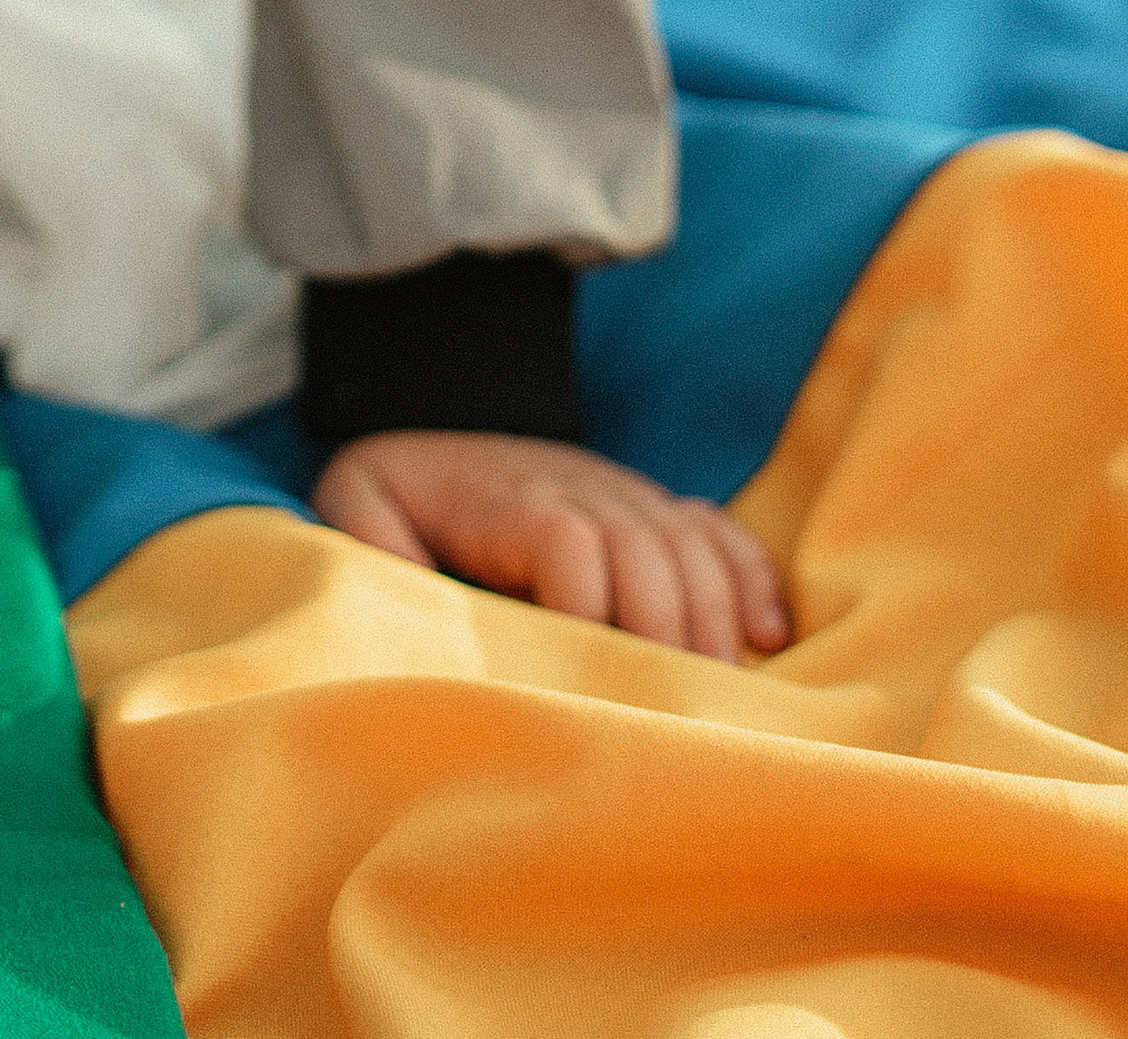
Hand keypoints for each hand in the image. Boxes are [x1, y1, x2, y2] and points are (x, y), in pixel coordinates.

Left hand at [310, 430, 790, 661]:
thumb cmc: (402, 489)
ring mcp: (624, 492)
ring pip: (690, 540)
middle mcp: (581, 488)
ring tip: (725, 692)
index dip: (587, 606)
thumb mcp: (358, 497)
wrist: (442, 417)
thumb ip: (368, 539)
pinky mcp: (652, 504)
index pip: (568, 540)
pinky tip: (769, 634)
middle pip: (645, 548)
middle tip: (676, 710)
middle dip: (666, 629)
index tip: (587, 676)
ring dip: (715, 614)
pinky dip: (750, 575)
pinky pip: (717, 529)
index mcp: (511, 500)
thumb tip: (398, 596)